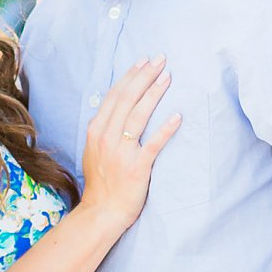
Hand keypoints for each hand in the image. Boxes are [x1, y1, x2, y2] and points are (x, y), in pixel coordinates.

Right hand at [79, 57, 179, 231]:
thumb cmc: (101, 182)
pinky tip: (178, 115)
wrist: (101, 212)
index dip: (130, 76)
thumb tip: (118, 108)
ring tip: (168, 77)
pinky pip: (153, 144)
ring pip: (138, 116)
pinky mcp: (137, 167)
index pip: (115, 96)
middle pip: (127, 99)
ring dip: (154, 94)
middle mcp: (106, 137)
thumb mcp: (94, 150)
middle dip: (144, 77)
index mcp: (96, 130)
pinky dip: (166, 129)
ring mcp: (121, 152)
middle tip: (160, 59)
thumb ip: (104, 129)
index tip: (144, 61)